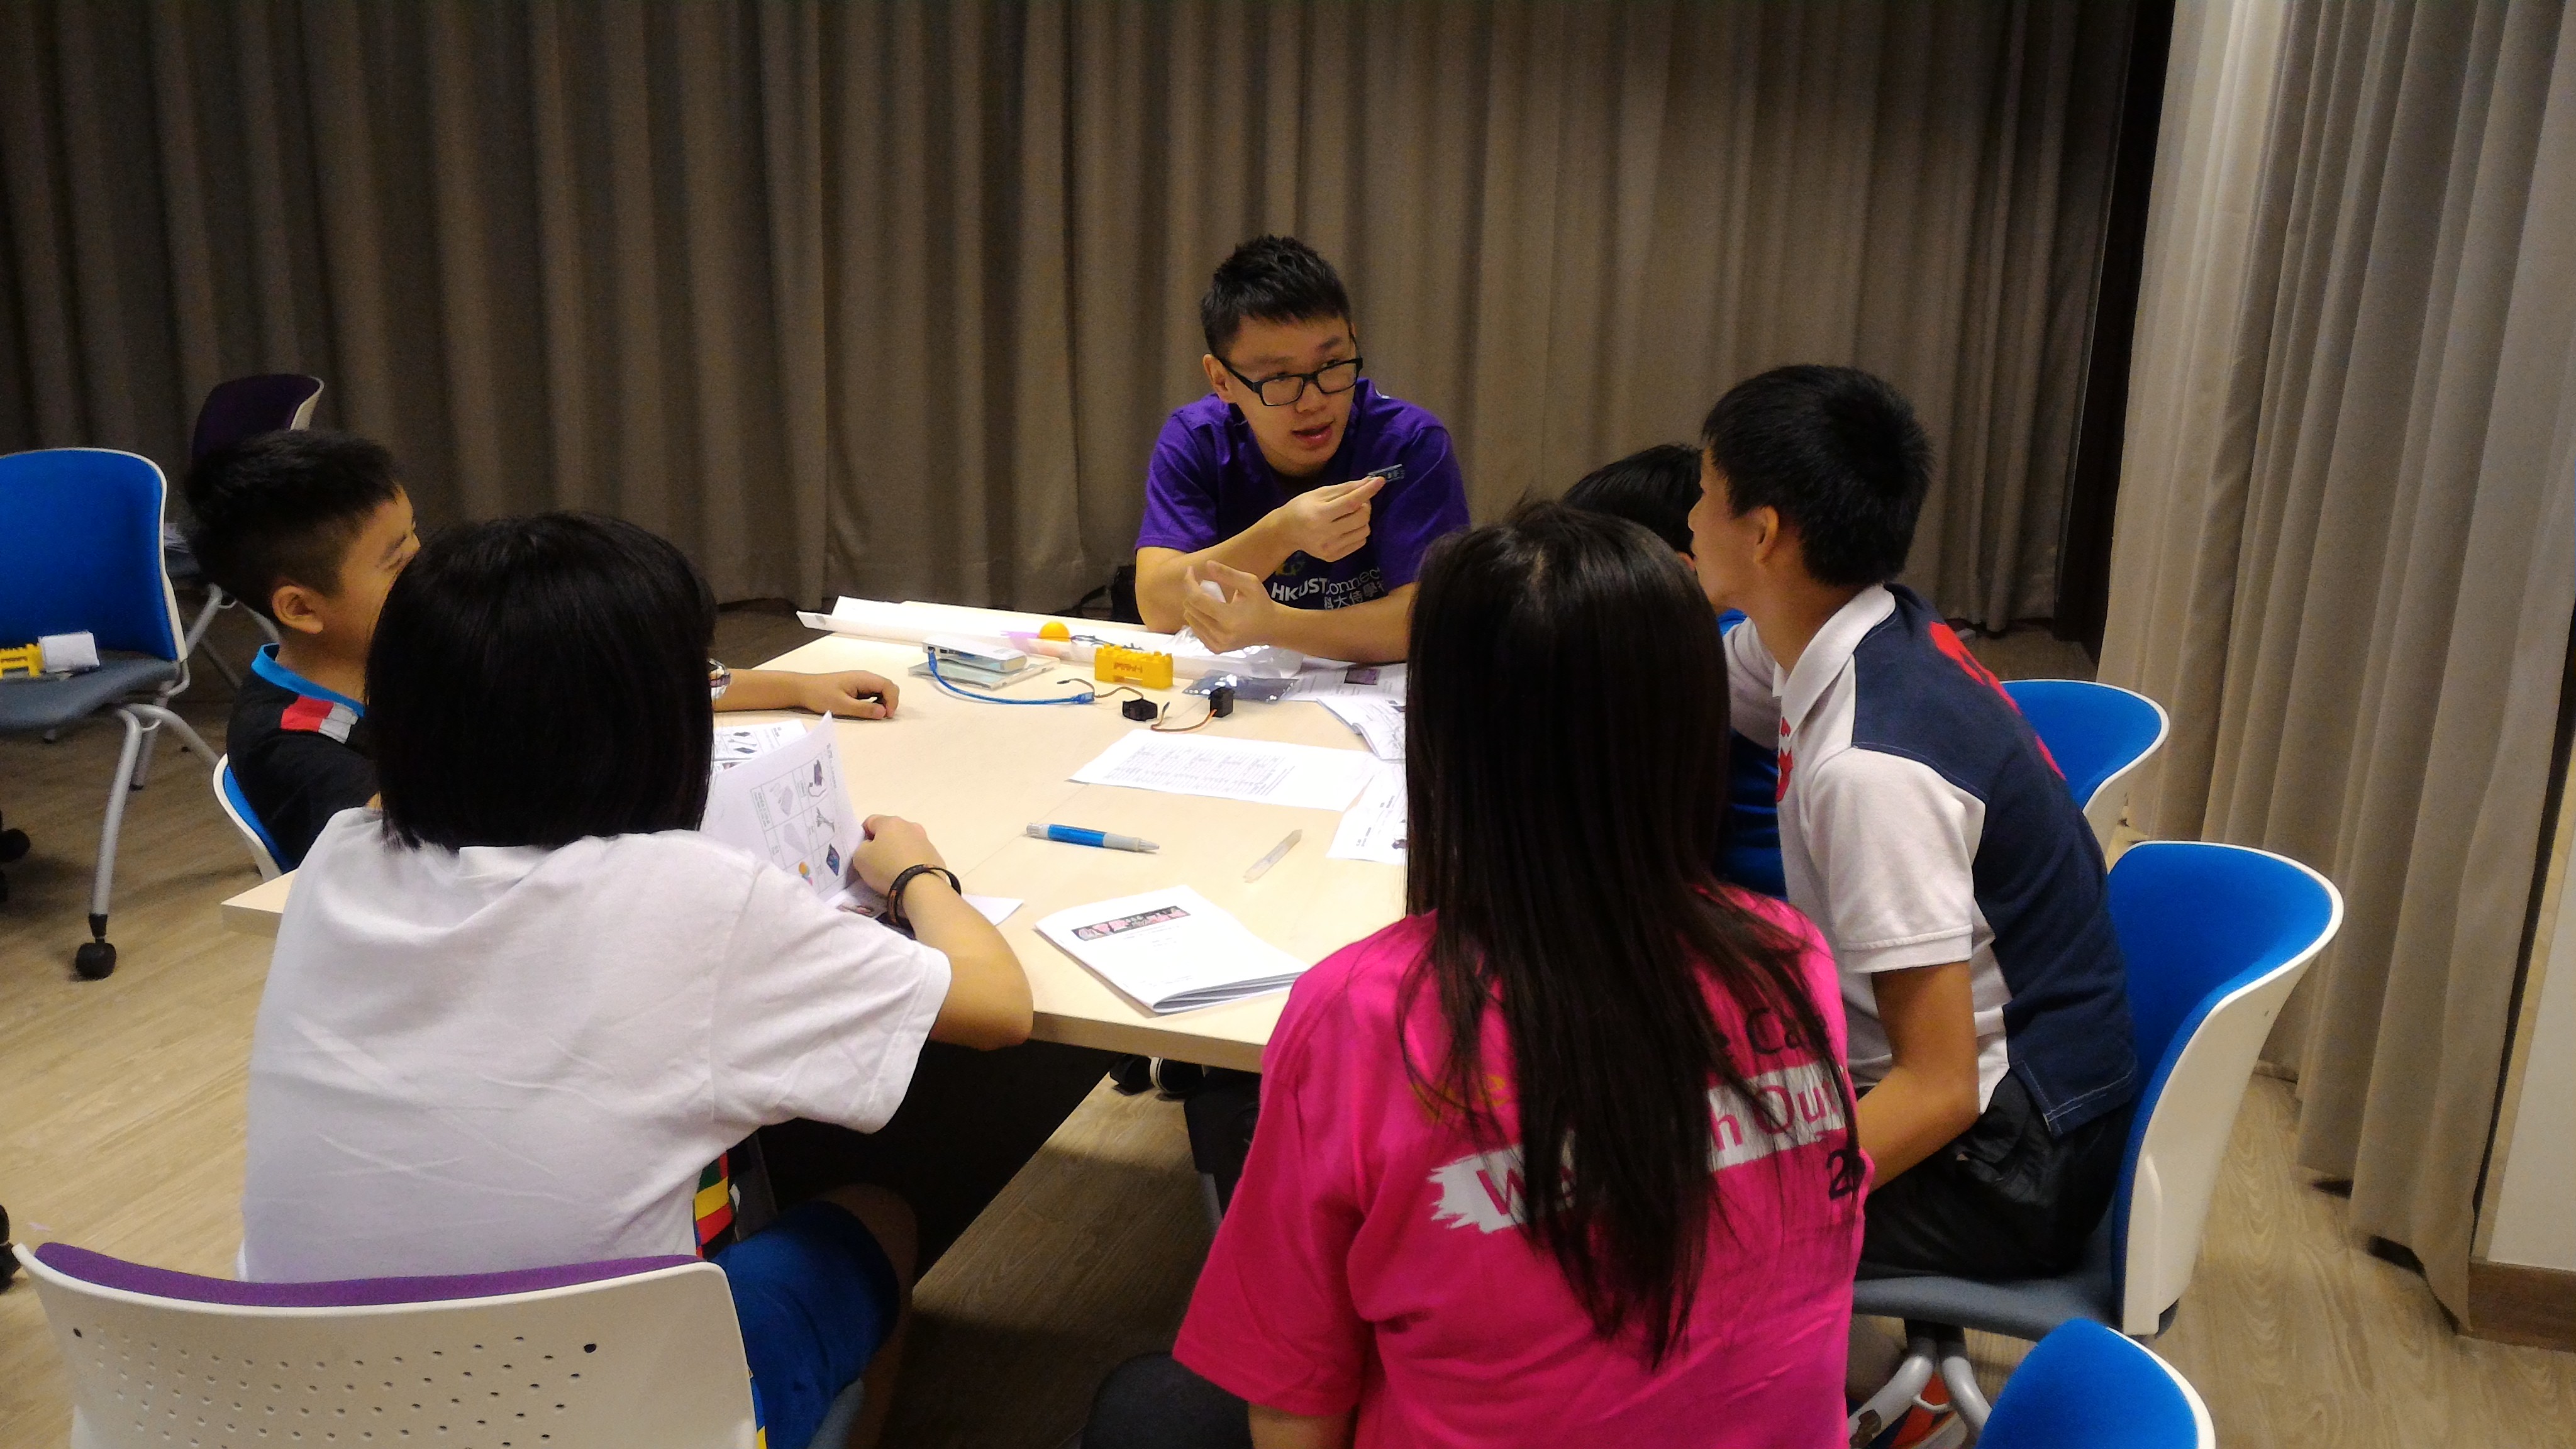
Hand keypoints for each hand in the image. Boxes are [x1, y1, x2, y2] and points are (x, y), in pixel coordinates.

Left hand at [793, 669, 898, 719]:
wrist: (802, 689)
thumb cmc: (820, 695)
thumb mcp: (842, 705)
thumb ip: (864, 709)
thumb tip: (883, 713)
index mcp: (863, 678)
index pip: (888, 686)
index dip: (892, 701)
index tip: (887, 715)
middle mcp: (864, 677)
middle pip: (888, 686)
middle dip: (891, 701)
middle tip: (883, 716)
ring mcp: (860, 682)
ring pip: (881, 690)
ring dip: (884, 702)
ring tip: (876, 715)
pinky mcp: (856, 687)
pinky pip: (873, 693)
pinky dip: (876, 702)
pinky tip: (868, 710)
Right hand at [852, 814, 948, 894]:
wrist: (921, 887)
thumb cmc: (886, 868)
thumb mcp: (860, 858)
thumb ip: (862, 848)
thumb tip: (872, 847)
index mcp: (891, 822)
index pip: (870, 821)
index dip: (863, 836)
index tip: (863, 852)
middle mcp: (911, 826)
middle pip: (890, 832)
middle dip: (882, 844)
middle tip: (877, 863)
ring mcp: (926, 840)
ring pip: (906, 843)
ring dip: (899, 853)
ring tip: (894, 872)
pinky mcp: (936, 856)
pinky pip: (918, 856)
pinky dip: (912, 863)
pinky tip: (908, 876)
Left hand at [1182, 561, 1281, 651]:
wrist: (1271, 628)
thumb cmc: (1261, 603)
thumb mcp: (1250, 583)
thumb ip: (1228, 574)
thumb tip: (1207, 564)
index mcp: (1229, 618)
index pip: (1197, 599)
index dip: (1190, 583)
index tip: (1190, 570)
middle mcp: (1221, 634)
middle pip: (1191, 609)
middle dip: (1193, 592)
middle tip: (1205, 585)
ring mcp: (1217, 644)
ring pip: (1190, 619)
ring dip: (1194, 605)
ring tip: (1209, 599)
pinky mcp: (1215, 648)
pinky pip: (1195, 629)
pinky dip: (1198, 617)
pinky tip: (1210, 612)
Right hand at [1265, 474, 1381, 562]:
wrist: (1286, 532)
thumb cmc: (1302, 507)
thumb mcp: (1319, 493)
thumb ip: (1345, 488)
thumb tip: (1369, 481)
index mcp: (1319, 514)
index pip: (1350, 503)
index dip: (1367, 491)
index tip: (1379, 481)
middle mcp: (1325, 534)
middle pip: (1361, 518)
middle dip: (1365, 506)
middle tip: (1356, 501)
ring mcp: (1330, 548)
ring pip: (1364, 531)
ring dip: (1362, 520)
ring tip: (1350, 515)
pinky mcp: (1333, 557)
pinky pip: (1359, 543)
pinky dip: (1358, 532)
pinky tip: (1346, 527)